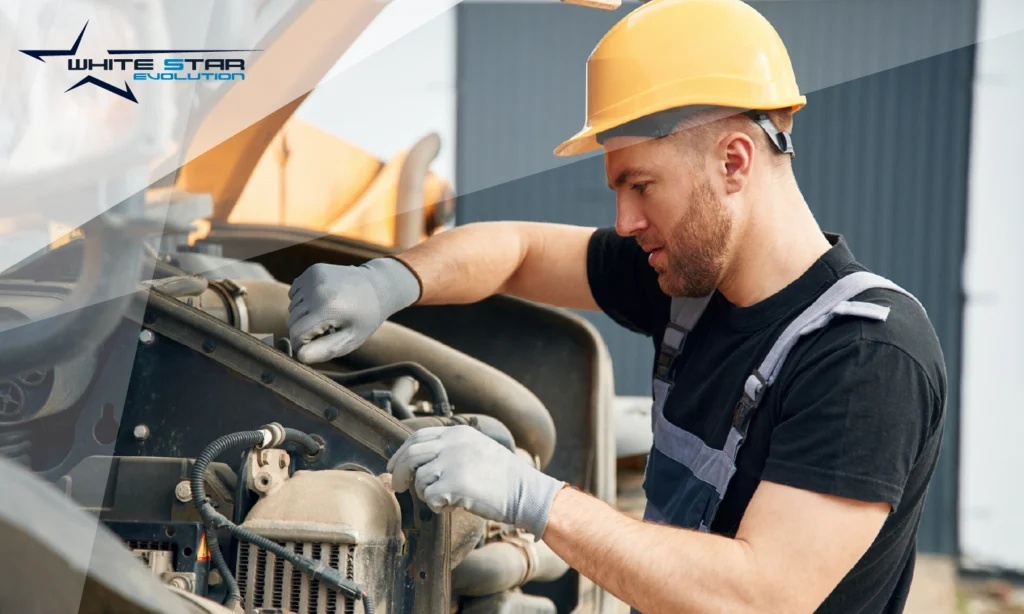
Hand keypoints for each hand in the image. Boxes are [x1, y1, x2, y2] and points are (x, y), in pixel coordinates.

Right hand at [287, 258, 420, 363]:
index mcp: (328, 308)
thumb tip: (299, 355)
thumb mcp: (351, 339)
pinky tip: (322, 302)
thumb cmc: (366, 318)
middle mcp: (317, 289)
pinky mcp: (313, 270)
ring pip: (292, 307)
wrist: (379, 286)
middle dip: (305, 330)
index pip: (296, 333)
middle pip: (292, 320)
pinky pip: (295, 293)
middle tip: (327, 329)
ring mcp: (314, 276)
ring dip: (304, 315)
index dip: (303, 344)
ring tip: (327, 315)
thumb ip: (324, 349)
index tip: (317, 345)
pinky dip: (304, 300)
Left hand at [387, 425, 564, 537]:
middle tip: (399, 487)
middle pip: (411, 455)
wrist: (525, 492)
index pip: (417, 437)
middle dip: (400, 473)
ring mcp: (452, 463)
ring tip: (444, 498)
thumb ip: (452, 448)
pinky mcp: (454, 485)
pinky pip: (429, 497)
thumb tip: (421, 460)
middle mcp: (452, 444)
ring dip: (425, 493)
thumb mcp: (478, 448)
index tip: (395, 466)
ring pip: (419, 478)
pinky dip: (436, 506)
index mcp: (457, 433)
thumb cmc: (503, 476)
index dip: (401, 453)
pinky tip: (451, 506)